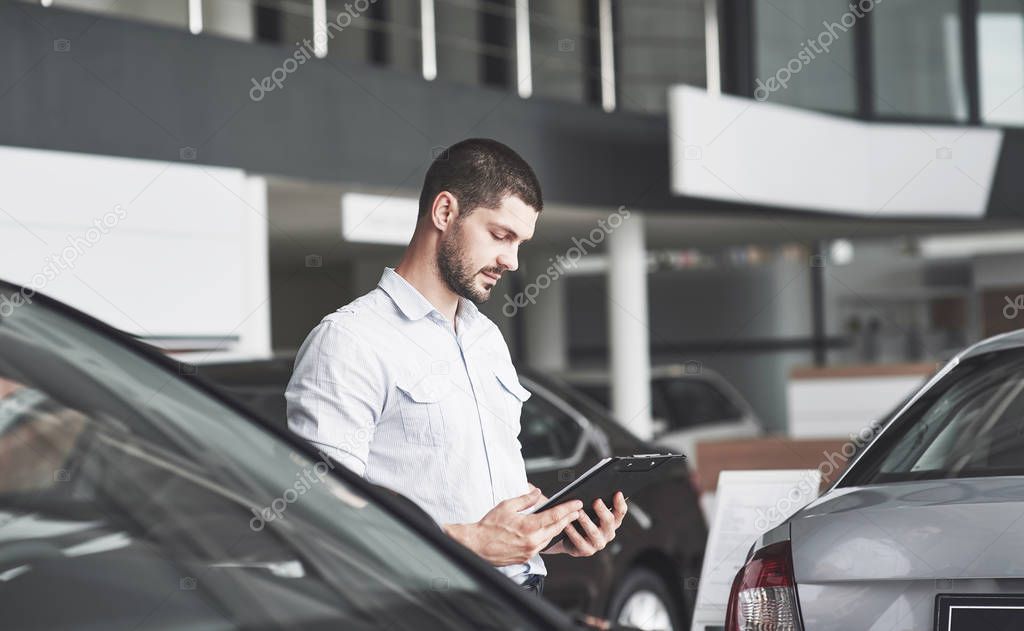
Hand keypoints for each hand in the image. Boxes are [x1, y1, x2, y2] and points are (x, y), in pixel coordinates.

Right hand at [443, 487, 581, 565]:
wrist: (476, 546)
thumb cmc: (488, 526)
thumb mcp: (506, 506)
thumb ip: (525, 499)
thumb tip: (537, 492)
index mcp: (528, 527)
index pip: (554, 516)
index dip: (567, 509)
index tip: (577, 503)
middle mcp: (532, 541)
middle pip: (556, 528)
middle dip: (568, 518)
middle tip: (577, 510)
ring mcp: (530, 551)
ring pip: (550, 538)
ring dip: (559, 528)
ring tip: (565, 519)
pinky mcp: (526, 557)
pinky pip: (542, 546)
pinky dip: (547, 537)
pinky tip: (549, 531)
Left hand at [543, 489, 626, 557]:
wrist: (568, 538)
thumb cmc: (581, 519)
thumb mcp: (590, 509)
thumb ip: (595, 501)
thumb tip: (593, 488)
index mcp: (613, 521)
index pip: (620, 512)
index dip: (620, 503)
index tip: (617, 493)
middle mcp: (608, 533)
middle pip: (609, 521)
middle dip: (603, 510)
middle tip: (596, 501)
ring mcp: (598, 543)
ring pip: (594, 532)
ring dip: (586, 521)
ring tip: (579, 512)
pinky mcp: (586, 550)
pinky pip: (579, 541)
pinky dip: (573, 532)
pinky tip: (567, 524)